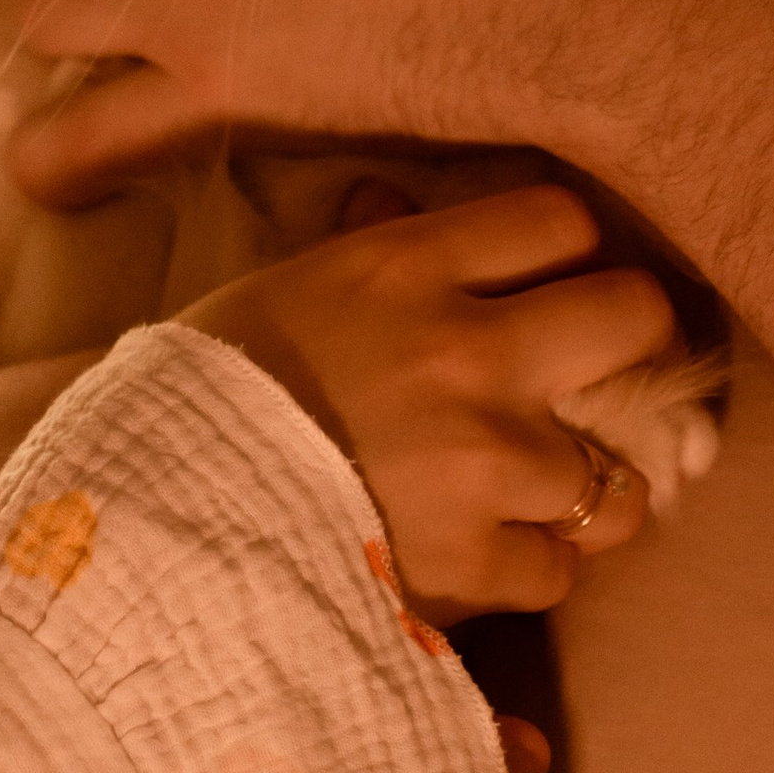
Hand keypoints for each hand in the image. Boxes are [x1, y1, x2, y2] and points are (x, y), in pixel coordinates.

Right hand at [177, 184, 677, 615]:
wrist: (138, 522)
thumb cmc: (203, 396)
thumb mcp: (279, 292)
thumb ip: (363, 250)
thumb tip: (389, 198)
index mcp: (408, 266)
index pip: (561, 220)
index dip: (566, 257)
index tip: (549, 288)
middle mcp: (467, 350)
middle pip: (634, 319)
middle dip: (630, 353)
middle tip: (599, 383)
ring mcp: (483, 460)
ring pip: (618, 476)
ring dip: (586, 496)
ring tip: (535, 501)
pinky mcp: (474, 561)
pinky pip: (557, 571)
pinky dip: (525, 574)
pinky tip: (477, 564)